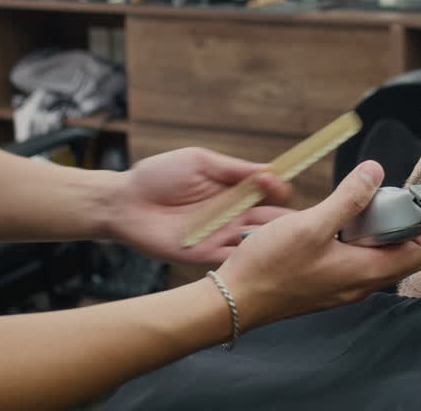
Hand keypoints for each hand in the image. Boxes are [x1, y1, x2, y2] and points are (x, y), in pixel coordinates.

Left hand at [107, 147, 293, 265]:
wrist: (124, 202)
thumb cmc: (158, 175)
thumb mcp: (200, 162)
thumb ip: (233, 169)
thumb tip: (269, 169)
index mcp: (233, 190)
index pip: (267, 192)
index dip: (277, 189)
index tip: (278, 184)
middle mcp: (232, 215)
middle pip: (269, 220)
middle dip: (284, 220)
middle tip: (296, 219)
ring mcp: (220, 236)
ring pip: (255, 242)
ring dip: (270, 241)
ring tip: (282, 239)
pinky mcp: (205, 255)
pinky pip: (232, 259)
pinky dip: (246, 257)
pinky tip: (257, 253)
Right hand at [215, 161, 420, 330]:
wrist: (235, 301)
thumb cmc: (271, 267)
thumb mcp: (311, 224)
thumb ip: (347, 199)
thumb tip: (376, 173)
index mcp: (363, 271)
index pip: (416, 257)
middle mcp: (356, 284)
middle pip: (402, 264)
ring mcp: (338, 287)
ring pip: (379, 266)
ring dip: (396, 249)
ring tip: (404, 231)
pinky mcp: (322, 286)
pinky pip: (358, 267)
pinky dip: (369, 251)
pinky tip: (356, 238)